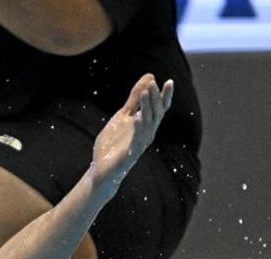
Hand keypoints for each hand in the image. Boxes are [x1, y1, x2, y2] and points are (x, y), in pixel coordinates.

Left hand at [90, 73, 172, 193]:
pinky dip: (138, 129)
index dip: (164, 96)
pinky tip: (137, 119)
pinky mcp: (130, 155)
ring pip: (148, 124)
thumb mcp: (122, 117)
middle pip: (155, 113)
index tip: (169, 81)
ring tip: (145, 93)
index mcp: (145, 125)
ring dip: (147, 108)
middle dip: (154, 98)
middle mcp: (146, 134)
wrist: (101, 170)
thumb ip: (134, 100)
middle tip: (153, 84)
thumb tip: (149, 77)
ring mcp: (139, 144)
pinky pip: (137, 140)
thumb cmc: (113, 144)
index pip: (159, 108)